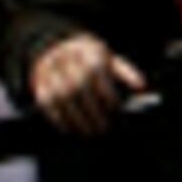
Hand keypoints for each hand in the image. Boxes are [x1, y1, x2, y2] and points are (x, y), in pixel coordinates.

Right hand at [30, 33, 147, 136]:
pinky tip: (71, 130)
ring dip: (76, 119)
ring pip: (61, 97)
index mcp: (87, 50)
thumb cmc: (90, 58)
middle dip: (92, 111)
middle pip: (78, 87)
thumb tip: (142, 87)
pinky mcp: (38, 83)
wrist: (56, 47)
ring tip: (89, 134)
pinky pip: (47, 103)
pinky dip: (59, 119)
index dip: (107, 93)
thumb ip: (126, 72)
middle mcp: (66, 57)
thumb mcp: (109, 59)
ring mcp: (49, 70)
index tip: (116, 111)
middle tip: (104, 130)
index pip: (97, 72)